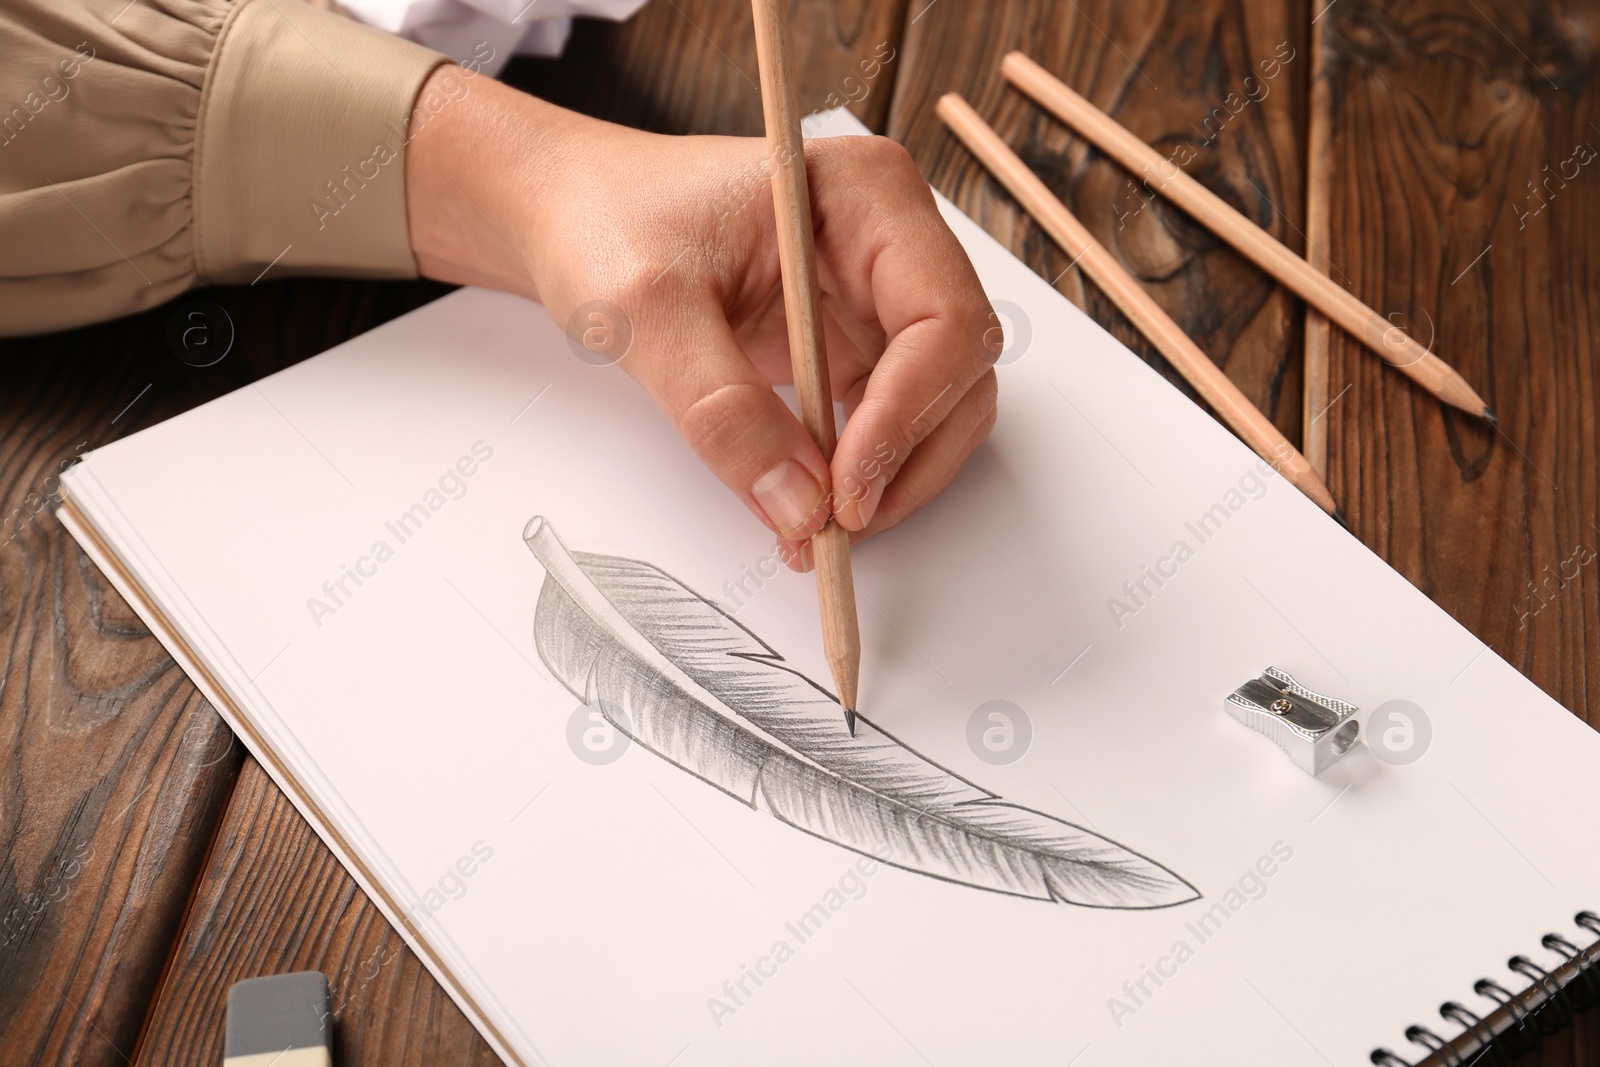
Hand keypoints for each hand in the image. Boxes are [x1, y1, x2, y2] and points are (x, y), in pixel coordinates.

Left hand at [406, 66, 998, 567]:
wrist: (571, 218)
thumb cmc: (606, 223)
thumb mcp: (646, 313)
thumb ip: (721, 410)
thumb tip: (797, 506)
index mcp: (867, 195)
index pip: (943, 317)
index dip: (908, 412)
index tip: (848, 485)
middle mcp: (891, 243)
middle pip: (959, 372)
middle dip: (909, 458)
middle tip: (837, 526)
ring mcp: (876, 299)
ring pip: (938, 409)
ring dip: (894, 479)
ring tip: (819, 529)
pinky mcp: (851, 348)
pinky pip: (887, 426)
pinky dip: (861, 478)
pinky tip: (810, 511)